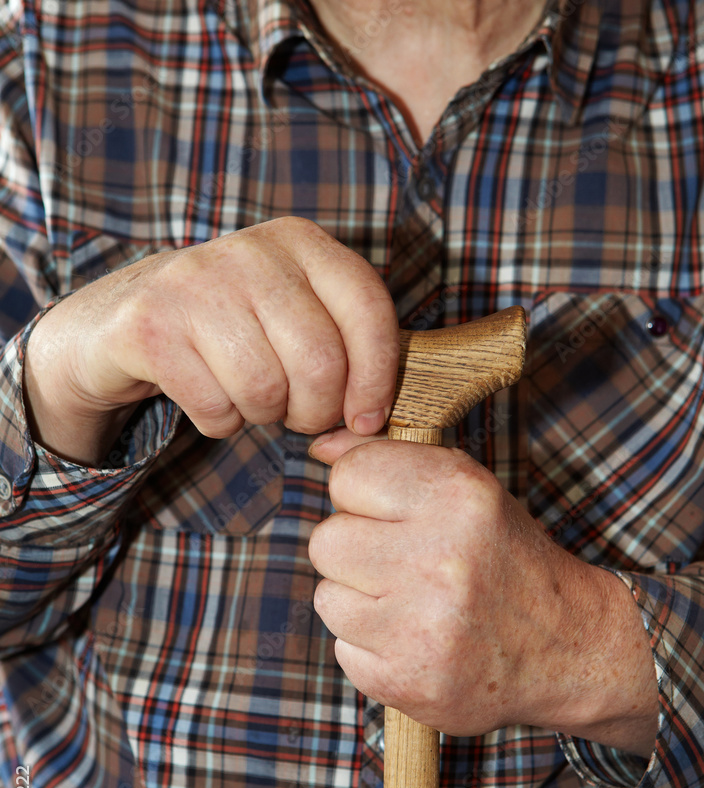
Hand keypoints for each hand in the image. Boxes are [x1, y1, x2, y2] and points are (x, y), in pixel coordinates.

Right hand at [23, 218, 398, 464]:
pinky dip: (218, 422)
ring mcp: (194, 282)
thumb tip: (374, 421)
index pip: (368, 308)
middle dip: (315, 410)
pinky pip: (215, 408)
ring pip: (266, 390)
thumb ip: (343, 348)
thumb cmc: (229, 330)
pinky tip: (207, 397)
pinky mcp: (149, 326)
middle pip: (320, 363)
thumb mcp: (291, 315)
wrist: (118, 322)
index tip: (367, 418)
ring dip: (261, 416)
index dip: (378, 377)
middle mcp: (250, 251)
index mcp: (299, 241)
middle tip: (297, 412)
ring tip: (246, 394)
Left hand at [308, 429, 657, 753]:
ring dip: (359, 602)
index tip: (392, 514)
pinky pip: (343, 649)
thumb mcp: (467, 491)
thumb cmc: (504, 558)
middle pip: (326, 542)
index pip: (347, 477)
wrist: (567, 647)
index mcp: (457, 497)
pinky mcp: (404, 681)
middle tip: (401, 564)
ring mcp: (420, 627)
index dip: (364, 497)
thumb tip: (320, 446)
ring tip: (411, 605)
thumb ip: (393, 460)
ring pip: (327, 598)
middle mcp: (438, 559)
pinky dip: (371, 647)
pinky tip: (415, 641)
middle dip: (355, 552)